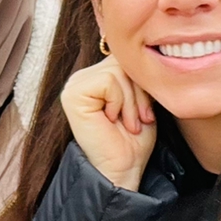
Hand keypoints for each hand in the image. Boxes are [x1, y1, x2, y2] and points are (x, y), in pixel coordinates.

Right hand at [61, 55, 157, 190]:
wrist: (122, 170)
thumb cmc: (132, 142)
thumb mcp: (140, 100)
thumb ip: (136, 76)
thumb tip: (147, 50)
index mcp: (96, 78)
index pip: (126, 59)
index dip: (142, 84)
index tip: (145, 114)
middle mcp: (82, 78)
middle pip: (123, 61)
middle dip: (139, 92)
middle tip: (140, 120)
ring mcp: (75, 85)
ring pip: (118, 70)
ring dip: (132, 101)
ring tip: (129, 123)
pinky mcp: (73, 94)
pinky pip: (109, 81)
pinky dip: (120, 102)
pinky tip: (114, 121)